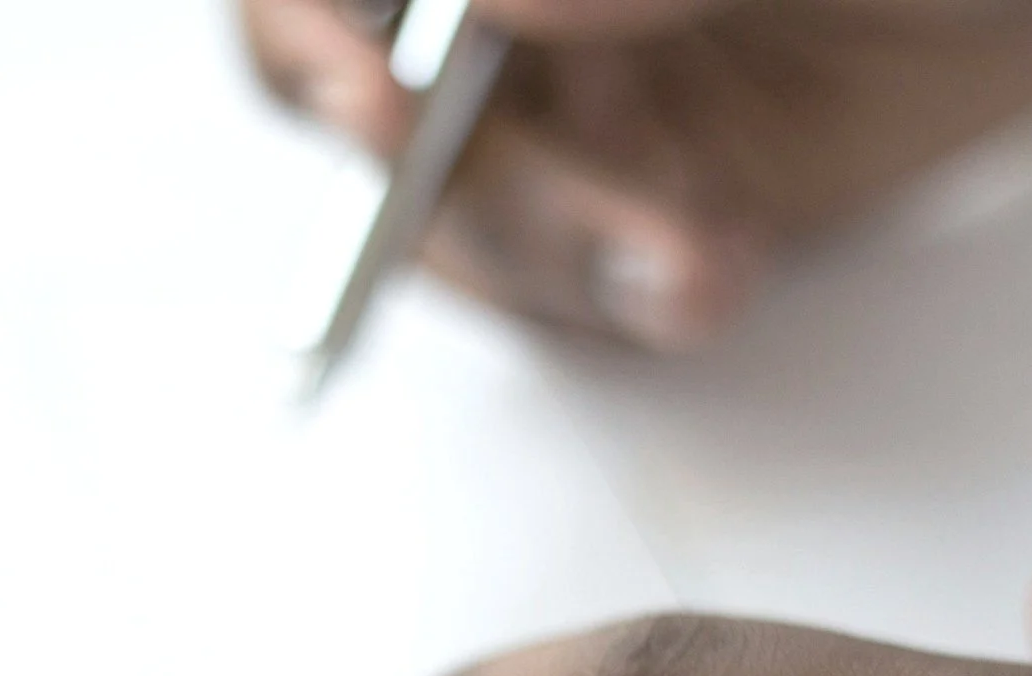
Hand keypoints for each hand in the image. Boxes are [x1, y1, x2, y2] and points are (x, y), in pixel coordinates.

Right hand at [243, 0, 1031, 346]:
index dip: (312, 34)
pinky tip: (719, 261)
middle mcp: (508, 7)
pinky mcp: (628, 191)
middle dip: (473, 187)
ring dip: (570, 256)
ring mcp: (560, 96)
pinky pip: (574, 279)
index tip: (371, 95)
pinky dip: (637, 293)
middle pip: (369, 108)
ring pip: (469, 216)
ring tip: (701, 254)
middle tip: (593, 218)